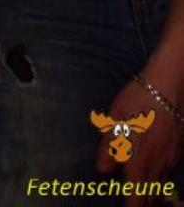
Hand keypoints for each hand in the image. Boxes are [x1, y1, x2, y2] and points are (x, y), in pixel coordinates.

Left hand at [95, 63, 183, 206]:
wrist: (170, 84)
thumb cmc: (139, 100)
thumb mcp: (115, 119)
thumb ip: (108, 147)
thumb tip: (103, 168)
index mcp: (140, 161)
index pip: (137, 199)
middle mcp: (159, 167)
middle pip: (153, 199)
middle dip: (143, 203)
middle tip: (132, 201)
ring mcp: (173, 160)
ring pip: (162, 186)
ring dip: (153, 193)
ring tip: (142, 190)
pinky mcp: (181, 151)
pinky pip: (170, 171)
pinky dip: (162, 176)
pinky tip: (154, 166)